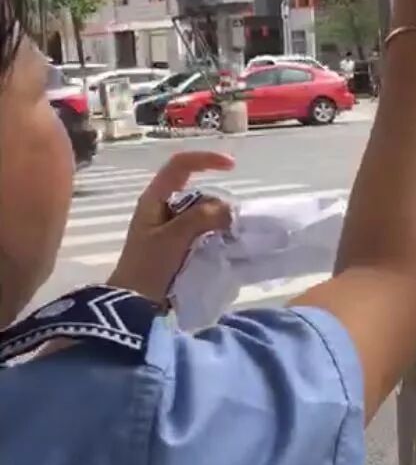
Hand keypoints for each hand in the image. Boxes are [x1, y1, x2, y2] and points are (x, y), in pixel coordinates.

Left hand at [108, 151, 234, 304]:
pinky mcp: (176, 245)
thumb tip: (228, 210)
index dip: (206, 159)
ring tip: (227, 238)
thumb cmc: (147, 267)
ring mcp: (168, 227)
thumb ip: (201, 218)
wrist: (132, 305)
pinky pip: (200, 231)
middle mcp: (161, 208)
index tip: (232, 166)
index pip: (180, 165)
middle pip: (196, 191)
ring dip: (216, 221)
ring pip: (201, 213)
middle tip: (230, 224)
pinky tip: (220, 245)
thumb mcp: (173, 238)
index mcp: (154, 198)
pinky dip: (213, 234)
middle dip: (216, 202)